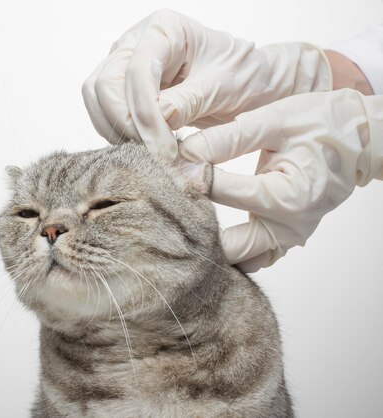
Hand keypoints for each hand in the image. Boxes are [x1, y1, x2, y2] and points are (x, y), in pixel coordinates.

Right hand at [82, 9, 331, 158]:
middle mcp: (136, 43)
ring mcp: (124, 65)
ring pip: (97, 99)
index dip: (145, 114)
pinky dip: (118, 134)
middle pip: (105, 84)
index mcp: (164, 29)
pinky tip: (145, 148)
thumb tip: (156, 122)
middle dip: (125, 123)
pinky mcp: (122, 89)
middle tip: (153, 154)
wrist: (247, 83)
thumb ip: (187, 102)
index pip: (137, 71)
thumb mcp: (223, 87)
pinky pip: (104, 113)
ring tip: (150, 153)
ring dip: (117, 131)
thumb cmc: (241, 76)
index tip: (163, 149)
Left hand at [180, 89, 382, 271]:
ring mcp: (288, 240)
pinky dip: (228, 245)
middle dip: (194, 224)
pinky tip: (208, 221)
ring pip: (237, 258)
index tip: (168, 164)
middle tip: (171, 201)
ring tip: (188, 211)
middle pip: (225, 246)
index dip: (189, 175)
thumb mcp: (272, 122)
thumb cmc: (319, 125)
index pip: (220, 192)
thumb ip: (226, 140)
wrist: (358, 140)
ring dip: (209, 240)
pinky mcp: (284, 242)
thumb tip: (185, 153)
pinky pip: (249, 256)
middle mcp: (288, 228)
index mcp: (286, 196)